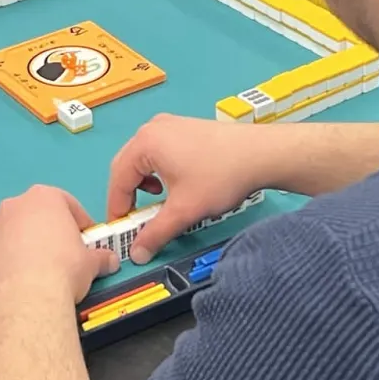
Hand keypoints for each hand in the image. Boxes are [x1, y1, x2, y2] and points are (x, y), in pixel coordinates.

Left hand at [0, 185, 117, 309]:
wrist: (29, 297)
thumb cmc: (65, 268)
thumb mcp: (92, 261)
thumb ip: (101, 257)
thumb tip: (110, 261)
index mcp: (43, 197)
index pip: (68, 204)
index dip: (81, 224)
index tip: (87, 242)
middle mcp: (14, 207)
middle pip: (37, 217)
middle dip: (51, 233)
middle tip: (65, 256)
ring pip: (15, 236)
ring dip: (28, 249)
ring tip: (42, 273)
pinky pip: (0, 258)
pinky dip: (10, 267)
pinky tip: (22, 285)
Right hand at [106, 114, 275, 262]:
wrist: (261, 153)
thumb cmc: (219, 177)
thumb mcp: (183, 211)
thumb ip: (156, 233)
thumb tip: (137, 255)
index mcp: (145, 142)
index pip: (118, 178)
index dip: (117, 207)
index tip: (121, 229)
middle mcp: (153, 128)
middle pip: (128, 165)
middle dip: (129, 194)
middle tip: (135, 218)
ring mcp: (170, 124)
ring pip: (144, 158)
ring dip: (145, 182)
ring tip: (158, 200)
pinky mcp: (186, 127)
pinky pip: (160, 150)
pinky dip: (160, 170)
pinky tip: (176, 183)